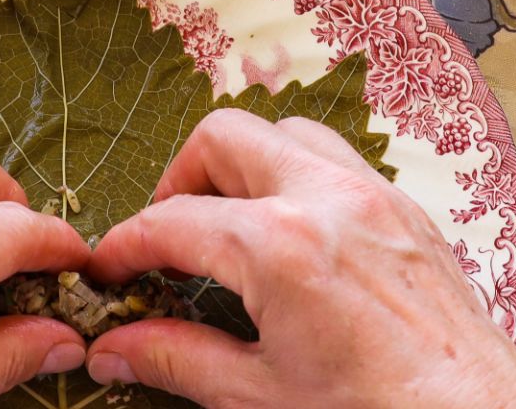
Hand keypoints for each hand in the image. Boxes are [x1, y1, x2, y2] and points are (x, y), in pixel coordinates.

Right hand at [83, 110, 515, 407]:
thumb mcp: (259, 395)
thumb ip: (177, 360)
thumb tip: (117, 349)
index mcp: (280, 247)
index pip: (171, 222)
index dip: (125, 246)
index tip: (108, 271)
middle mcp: (327, 200)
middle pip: (224, 138)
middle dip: (181, 180)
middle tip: (167, 239)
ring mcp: (374, 197)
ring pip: (288, 133)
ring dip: (246, 166)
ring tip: (228, 227)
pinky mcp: (407, 213)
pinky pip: (340, 162)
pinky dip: (301, 180)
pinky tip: (292, 238)